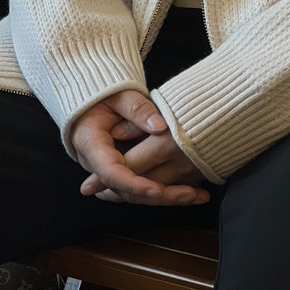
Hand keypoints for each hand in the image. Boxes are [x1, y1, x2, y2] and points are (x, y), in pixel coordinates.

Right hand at [69, 90, 207, 205]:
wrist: (89, 99)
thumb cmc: (102, 93)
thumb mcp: (119, 94)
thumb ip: (138, 109)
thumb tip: (160, 127)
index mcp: (91, 144)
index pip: (111, 173)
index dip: (135, 184)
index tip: (157, 190)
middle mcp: (98, 164)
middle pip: (127, 190)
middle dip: (160, 195)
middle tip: (191, 195)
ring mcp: (110, 170)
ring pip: (137, 193)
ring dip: (168, 196)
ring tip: (199, 195)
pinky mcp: (123, 170)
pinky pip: (142, 184)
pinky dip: (166, 187)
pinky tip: (192, 189)